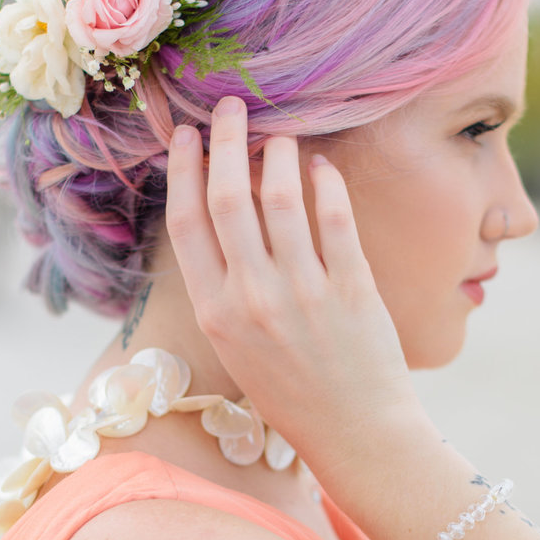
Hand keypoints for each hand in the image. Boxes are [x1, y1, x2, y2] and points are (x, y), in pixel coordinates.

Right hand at [164, 98, 424, 481]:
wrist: (355, 433)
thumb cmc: (293, 391)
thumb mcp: (239, 345)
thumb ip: (226, 286)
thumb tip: (227, 212)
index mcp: (214, 313)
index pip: (186, 223)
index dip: (184, 170)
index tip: (188, 135)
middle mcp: (251, 299)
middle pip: (227, 197)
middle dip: (226, 140)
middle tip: (233, 106)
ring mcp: (302, 293)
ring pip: (281, 197)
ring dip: (279, 153)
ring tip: (282, 134)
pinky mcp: (351, 290)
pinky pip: (336, 219)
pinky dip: (327, 184)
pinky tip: (324, 167)